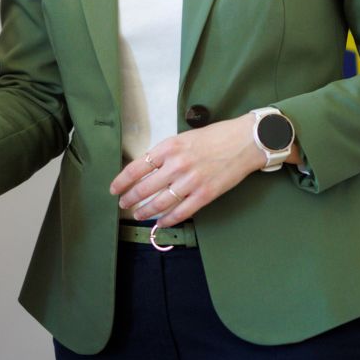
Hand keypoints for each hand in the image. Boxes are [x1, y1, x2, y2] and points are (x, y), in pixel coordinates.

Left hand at [109, 117, 265, 227]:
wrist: (245, 142)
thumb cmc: (215, 137)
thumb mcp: (184, 138)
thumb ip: (165, 153)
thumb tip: (148, 169)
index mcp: (169, 147)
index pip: (137, 167)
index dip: (122, 181)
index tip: (114, 189)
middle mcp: (177, 165)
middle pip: (145, 188)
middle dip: (131, 199)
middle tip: (124, 204)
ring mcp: (191, 181)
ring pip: (160, 203)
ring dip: (146, 211)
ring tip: (138, 214)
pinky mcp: (205, 194)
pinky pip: (181, 212)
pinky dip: (168, 219)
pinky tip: (161, 222)